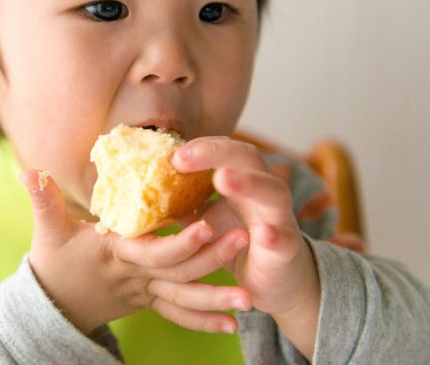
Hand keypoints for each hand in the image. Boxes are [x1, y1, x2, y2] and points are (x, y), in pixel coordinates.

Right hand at [19, 169, 250, 334]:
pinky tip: (234, 324)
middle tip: (244, 239)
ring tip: (250, 298)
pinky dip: (205, 322)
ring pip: (184, 299)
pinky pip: (178, 315)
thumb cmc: (52, 263)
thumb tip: (28, 171)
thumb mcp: (47, 230)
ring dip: (217, 299)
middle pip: (179, 273)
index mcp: (117, 254)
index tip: (206, 225)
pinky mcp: (148, 301)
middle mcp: (135, 276)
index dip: (180, 242)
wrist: (53, 305)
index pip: (153, 251)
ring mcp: (144, 293)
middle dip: (213, 259)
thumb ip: (43, 199)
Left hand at [173, 137, 320, 357]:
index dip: (201, 148)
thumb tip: (142, 188)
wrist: (273, 280)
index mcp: (242, 179)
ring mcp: (279, 218)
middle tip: (184, 157)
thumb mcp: (205, 218)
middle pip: (248, 159)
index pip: (225, 150)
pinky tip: (263, 233)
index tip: (173, 154)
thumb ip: (183, 202)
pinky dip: (274, 235)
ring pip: (271, 191)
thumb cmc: (236, 240)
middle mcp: (263, 191)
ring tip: (223, 179)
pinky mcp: (287, 249)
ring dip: (248, 183)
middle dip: (217, 153)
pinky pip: (283, 239)